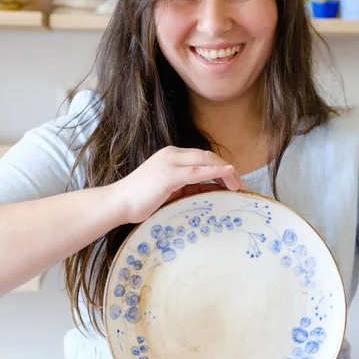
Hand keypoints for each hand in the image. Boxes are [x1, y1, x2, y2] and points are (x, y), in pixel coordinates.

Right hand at [110, 146, 243, 225]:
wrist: (117, 203)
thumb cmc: (139, 200)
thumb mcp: (167, 191)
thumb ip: (186, 186)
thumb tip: (207, 190)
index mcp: (170, 156)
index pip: (201, 157)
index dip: (219, 166)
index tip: (232, 180)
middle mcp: (171, 155)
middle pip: (207, 157)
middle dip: (227, 169)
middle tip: (240, 184)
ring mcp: (170, 163)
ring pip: (206, 162)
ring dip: (225, 172)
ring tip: (238, 185)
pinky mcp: (169, 175)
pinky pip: (198, 172)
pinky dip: (215, 172)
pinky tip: (227, 175)